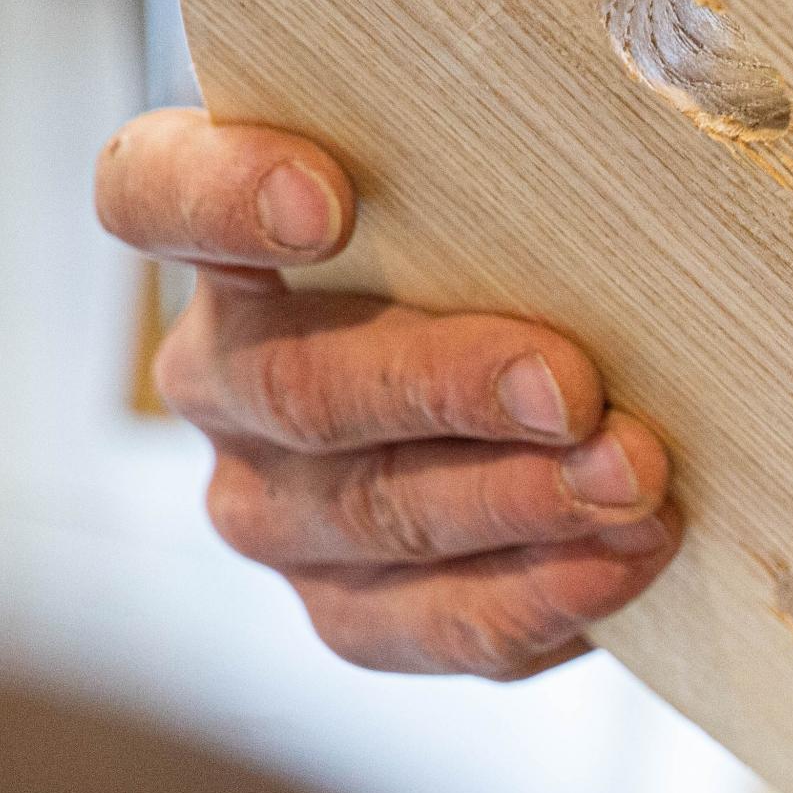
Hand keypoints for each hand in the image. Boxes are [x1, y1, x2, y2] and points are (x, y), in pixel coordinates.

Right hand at [95, 109, 680, 678]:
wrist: (579, 418)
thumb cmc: (527, 265)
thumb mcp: (503, 199)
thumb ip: (507, 179)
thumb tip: (634, 170)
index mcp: (223, 243)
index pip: (155, 196)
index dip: (222, 201)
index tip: (320, 200)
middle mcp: (223, 382)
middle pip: (300, 387)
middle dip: (451, 389)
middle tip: (574, 388)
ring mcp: (279, 512)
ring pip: (378, 514)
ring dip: (523, 501)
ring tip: (636, 481)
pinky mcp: (356, 612)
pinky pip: (438, 621)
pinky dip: (546, 593)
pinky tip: (628, 555)